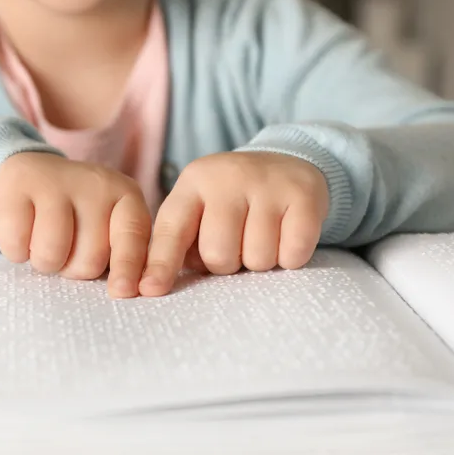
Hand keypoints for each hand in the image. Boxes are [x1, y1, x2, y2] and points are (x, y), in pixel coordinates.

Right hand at [0, 152, 151, 298]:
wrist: (33, 173)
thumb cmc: (77, 216)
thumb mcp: (109, 229)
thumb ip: (123, 258)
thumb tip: (127, 292)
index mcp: (127, 196)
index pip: (132, 236)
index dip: (128, 267)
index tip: (123, 292)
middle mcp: (95, 184)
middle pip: (89, 260)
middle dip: (73, 268)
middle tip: (67, 247)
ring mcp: (55, 181)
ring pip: (51, 256)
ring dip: (44, 262)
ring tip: (44, 241)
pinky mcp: (18, 184)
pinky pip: (16, 245)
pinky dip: (16, 251)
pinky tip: (22, 231)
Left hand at [139, 152, 328, 296]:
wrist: (288, 163)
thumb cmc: (233, 202)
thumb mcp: (200, 209)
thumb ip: (177, 244)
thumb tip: (152, 287)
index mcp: (193, 183)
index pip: (171, 231)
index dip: (161, 264)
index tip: (150, 290)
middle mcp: (227, 178)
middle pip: (218, 254)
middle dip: (228, 264)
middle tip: (238, 245)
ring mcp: (267, 183)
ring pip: (257, 259)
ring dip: (260, 262)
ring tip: (262, 237)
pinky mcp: (303, 195)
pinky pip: (293, 254)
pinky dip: (290, 257)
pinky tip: (287, 235)